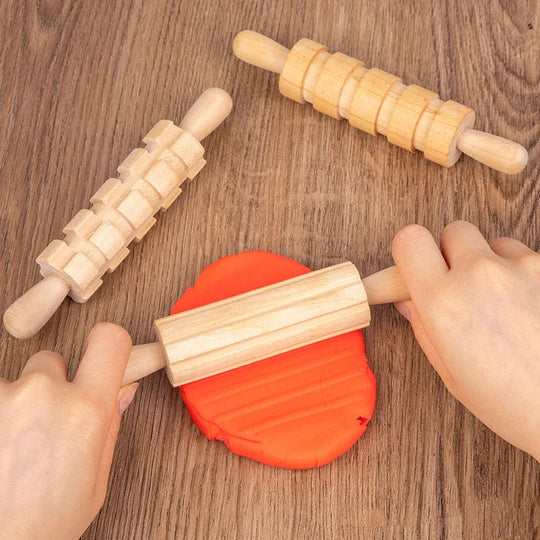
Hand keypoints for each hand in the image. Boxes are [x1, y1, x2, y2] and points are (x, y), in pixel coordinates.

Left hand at [0, 323, 136, 539]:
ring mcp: (3, 397)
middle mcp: (43, 394)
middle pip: (53, 360)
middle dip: (52, 385)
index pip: (109, 340)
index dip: (109, 344)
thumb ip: (109, 426)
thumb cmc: (42, 524)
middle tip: (45, 424)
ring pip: (17, 380)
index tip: (102, 354)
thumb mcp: (94, 481)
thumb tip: (122, 388)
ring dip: (17, 401)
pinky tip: (2, 444)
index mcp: (86, 411)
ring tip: (14, 444)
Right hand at [392, 221, 539, 460]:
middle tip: (461, 285)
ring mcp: (524, 266)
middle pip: (453, 231)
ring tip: (505, 303)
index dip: (411, 251)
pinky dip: (526, 275)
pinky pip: (529, 257)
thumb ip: (423, 325)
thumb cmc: (513, 403)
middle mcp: (480, 274)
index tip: (417, 265)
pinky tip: (531, 308)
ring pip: (495, 243)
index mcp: (443, 302)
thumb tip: (410, 297)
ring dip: (493, 263)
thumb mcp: (451, 372)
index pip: (410, 240)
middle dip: (453, 253)